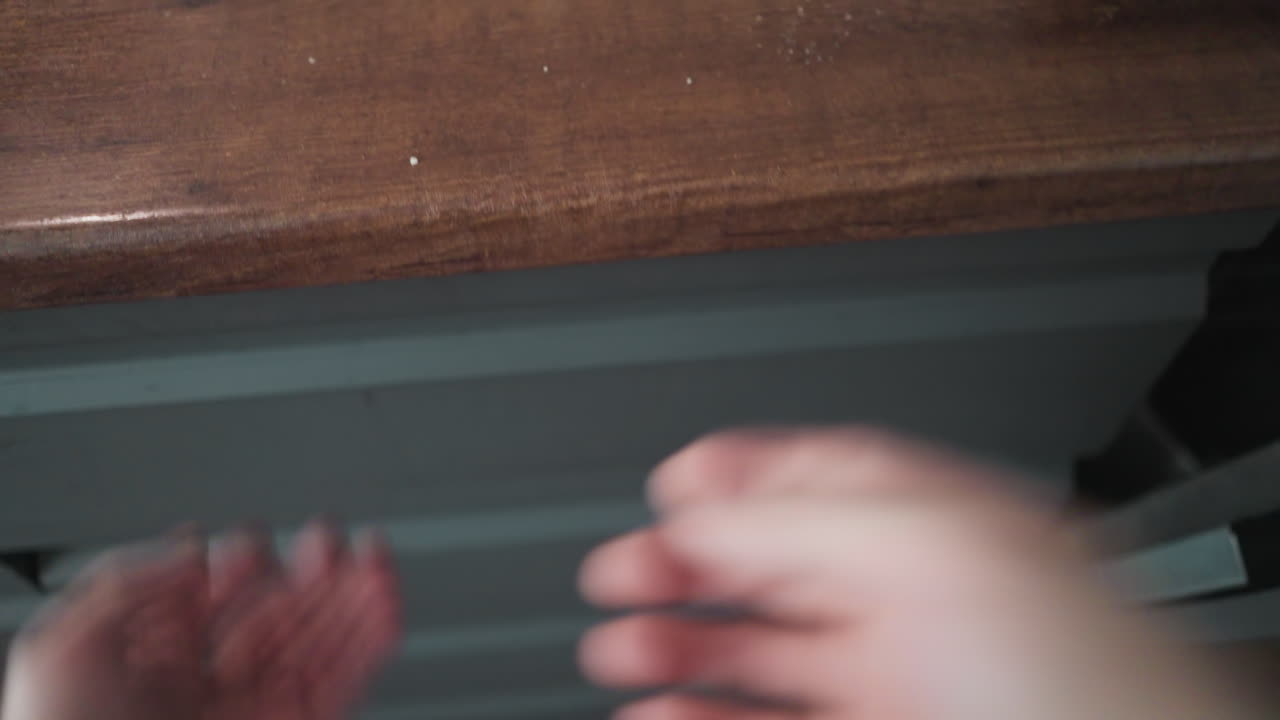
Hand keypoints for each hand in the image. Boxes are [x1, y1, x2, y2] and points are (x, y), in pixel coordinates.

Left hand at [2, 520, 400, 719]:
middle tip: (333, 538)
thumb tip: (192, 549)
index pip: (211, 604)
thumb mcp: (63, 645)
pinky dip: (372, 644)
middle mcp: (206, 692)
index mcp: (149, 669)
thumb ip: (130, 583)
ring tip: (376, 558)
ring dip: (353, 599)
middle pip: (275, 618)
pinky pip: (342, 684)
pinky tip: (385, 604)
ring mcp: (251, 714)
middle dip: (310, 573)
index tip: (257, 539)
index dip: (238, 566)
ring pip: (318, 647)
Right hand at [578, 429, 1255, 719]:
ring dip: (678, 647)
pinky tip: (662, 716)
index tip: (669, 481)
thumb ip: (806, 517)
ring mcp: (893, 683)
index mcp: (936, 527)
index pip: (818, 475)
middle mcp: (914, 601)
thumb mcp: (936, 551)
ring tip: (614, 646)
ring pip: (760, 655)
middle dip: (682, 561)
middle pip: (770, 564)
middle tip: (616, 571)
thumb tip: (702, 506)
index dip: (738, 471)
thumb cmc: (1092, 680)